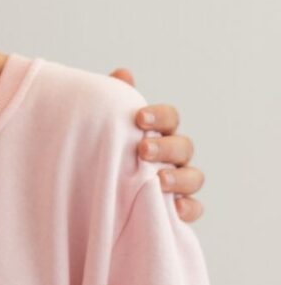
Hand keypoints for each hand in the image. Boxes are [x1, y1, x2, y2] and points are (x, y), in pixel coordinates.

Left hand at [110, 68, 204, 221]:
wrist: (90, 192)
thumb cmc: (103, 151)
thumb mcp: (104, 127)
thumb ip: (115, 102)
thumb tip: (124, 73)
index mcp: (159, 132)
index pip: (170, 118)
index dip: (160, 116)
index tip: (139, 118)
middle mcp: (173, 156)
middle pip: (183, 146)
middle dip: (166, 147)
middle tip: (142, 149)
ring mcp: (178, 183)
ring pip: (194, 176)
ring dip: (179, 176)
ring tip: (159, 179)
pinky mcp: (176, 210)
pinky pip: (193, 209)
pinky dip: (188, 209)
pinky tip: (174, 209)